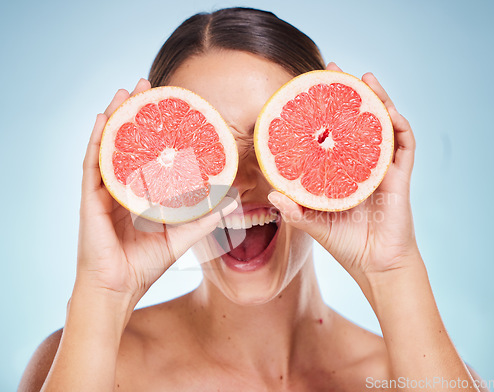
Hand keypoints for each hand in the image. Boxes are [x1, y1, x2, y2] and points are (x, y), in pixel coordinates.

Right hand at [77, 79, 235, 303]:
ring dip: (115, 117)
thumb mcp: (181, 236)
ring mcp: (104, 190)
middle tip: (146, 86)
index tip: (169, 107)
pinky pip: (92, 164)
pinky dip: (96, 140)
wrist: (119, 289)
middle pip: (127, 142)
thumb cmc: (145, 265)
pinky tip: (101, 119)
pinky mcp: (90, 199)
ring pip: (108, 146)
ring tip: (125, 91)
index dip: (157, 130)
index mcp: (140, 193)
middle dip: (135, 112)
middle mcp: (121, 186)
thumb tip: (232, 201)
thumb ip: (204, 218)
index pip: (147, 153)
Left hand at [268, 62, 419, 286]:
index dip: (323, 111)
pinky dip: (398, 127)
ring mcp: (383, 169)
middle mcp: (362, 165)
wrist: (375, 265)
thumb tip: (271, 192)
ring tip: (365, 78)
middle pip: (357, 121)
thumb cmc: (345, 244)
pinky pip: (404, 146)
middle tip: (334, 71)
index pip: (333, 133)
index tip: (310, 90)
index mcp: (342, 172)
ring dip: (377, 100)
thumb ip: (294, 210)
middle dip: (349, 94)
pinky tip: (388, 111)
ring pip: (382, 125)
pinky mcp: (400, 177)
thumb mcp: (313, 223)